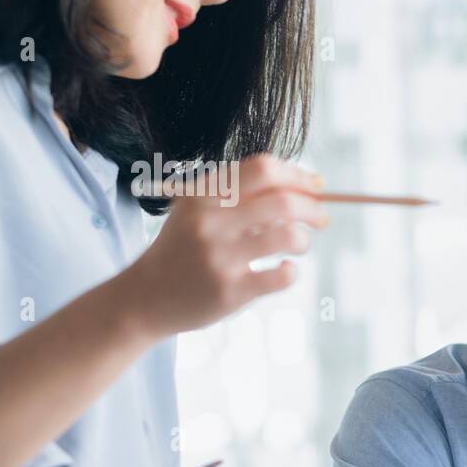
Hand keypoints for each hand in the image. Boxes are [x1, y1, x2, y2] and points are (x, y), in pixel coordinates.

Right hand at [118, 154, 327, 339]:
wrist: (145, 297)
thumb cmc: (184, 249)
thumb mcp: (197, 209)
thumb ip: (240, 192)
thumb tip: (309, 184)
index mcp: (203, 194)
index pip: (264, 169)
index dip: (298, 176)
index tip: (316, 187)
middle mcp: (210, 221)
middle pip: (283, 201)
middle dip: (313, 208)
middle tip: (322, 218)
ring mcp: (220, 257)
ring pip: (288, 237)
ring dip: (304, 240)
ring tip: (298, 245)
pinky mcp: (230, 290)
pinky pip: (283, 275)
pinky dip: (293, 271)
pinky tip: (284, 269)